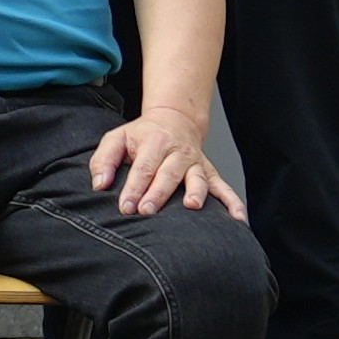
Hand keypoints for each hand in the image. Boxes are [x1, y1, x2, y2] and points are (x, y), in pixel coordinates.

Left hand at [90, 104, 245, 220]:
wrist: (175, 119)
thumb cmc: (142, 135)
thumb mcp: (117, 138)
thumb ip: (104, 160)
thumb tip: (99, 185)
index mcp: (154, 142)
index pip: (142, 168)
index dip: (134, 188)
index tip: (126, 207)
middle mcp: (178, 152)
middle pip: (168, 174)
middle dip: (158, 194)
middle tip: (147, 211)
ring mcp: (197, 163)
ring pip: (198, 179)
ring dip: (196, 193)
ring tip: (192, 206)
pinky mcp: (210, 172)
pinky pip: (224, 188)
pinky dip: (233, 202)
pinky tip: (239, 218)